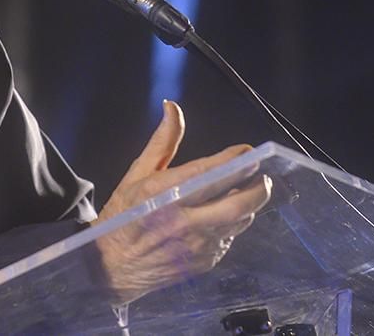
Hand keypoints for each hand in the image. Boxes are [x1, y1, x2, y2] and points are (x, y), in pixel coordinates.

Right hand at [91, 100, 271, 303]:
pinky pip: (229, 238)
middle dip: (257, 186)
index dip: (234, 160)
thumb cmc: (123, 215)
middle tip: (261, 175)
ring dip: (248, 204)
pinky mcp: (203, 262)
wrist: (112, 267)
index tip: (247, 151)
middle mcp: (183, 221)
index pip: (210, 173)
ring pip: (239, 221)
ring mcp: (196, 245)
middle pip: (237, 203)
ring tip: (246, 191)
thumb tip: (172, 107)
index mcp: (163, 194)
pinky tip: (223, 215)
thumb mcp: (136, 173)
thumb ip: (162, 141)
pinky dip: (232, 224)